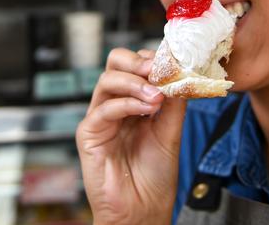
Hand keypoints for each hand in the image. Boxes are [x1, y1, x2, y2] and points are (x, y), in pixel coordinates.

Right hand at [76, 47, 185, 224]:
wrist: (144, 211)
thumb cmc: (154, 176)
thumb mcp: (170, 131)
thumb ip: (173, 102)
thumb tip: (179, 73)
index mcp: (133, 101)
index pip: (135, 65)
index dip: (151, 59)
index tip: (172, 63)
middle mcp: (114, 105)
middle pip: (114, 64)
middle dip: (136, 61)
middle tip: (157, 69)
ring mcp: (100, 118)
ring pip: (107, 80)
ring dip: (135, 82)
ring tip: (156, 95)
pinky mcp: (88, 135)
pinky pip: (103, 109)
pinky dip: (126, 103)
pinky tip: (146, 109)